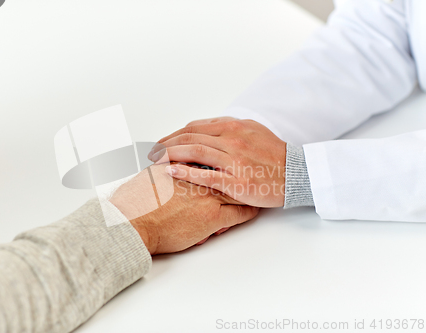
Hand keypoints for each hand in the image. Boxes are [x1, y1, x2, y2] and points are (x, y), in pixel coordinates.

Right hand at [109, 162, 258, 254]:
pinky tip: (254, 209)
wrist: (133, 223)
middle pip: (227, 171)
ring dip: (246, 190)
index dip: (222, 159)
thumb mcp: (148, 176)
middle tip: (249, 173)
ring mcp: (208, 197)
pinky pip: (239, 213)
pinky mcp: (213, 218)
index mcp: (185, 165)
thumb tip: (162, 163)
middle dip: (238, 171)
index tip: (229, 161)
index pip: (211, 156)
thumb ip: (162, 167)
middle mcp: (200, 178)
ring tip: (256, 189)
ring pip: (236, 190)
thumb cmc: (135, 203)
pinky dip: (248, 211)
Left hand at [150, 117, 286, 207]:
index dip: (175, 134)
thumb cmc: (274, 153)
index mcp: (234, 126)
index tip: (162, 141)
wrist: (296, 173)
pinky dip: (185, 173)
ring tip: (155, 160)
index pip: (195, 127)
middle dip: (166, 143)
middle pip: (190, 137)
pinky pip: (205, 176)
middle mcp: (232, 139)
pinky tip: (171, 173)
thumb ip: (229, 128)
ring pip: (194, 152)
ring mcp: (234, 160)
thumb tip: (207, 127)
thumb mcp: (253, 130)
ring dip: (170, 155)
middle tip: (151, 151)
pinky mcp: (236, 181)